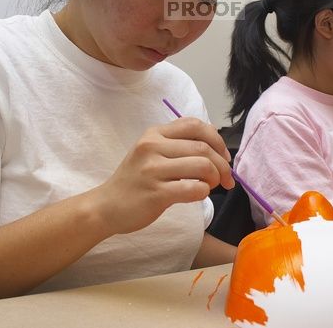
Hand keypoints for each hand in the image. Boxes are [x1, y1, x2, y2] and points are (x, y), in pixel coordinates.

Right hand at [93, 117, 233, 234]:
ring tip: (211, 186)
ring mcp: (153, 170)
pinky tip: (199, 194)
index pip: (195, 125)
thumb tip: (216, 145)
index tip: (223, 157)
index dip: (217, 139)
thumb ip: (178, 145)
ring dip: (215, 178)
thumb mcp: (151, 153)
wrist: (106, 206)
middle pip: (203, 147)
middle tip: (225, 179)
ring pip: (202, 166)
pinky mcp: (155, 193)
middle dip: (222, 164)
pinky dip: (204, 192)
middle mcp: (152, 147)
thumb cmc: (135, 181)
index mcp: (154, 134)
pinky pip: (193, 188)